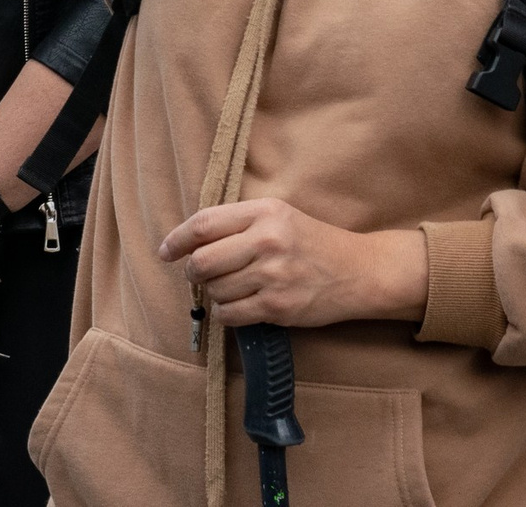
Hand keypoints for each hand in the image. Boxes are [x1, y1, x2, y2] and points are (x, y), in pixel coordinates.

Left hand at [159, 198, 426, 330]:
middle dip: (193, 272)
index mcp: (266, 211)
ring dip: (215, 294)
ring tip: (234, 288)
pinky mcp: (278, 307)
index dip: (177, 239)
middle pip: (202, 261)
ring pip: (215, 291)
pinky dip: (227, 314)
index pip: (204, 224)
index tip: (166, 251)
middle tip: (201, 275)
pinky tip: (240, 305)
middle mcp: (268, 240)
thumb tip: (188, 243)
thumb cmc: (313, 242)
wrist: (359, 271)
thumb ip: (239, 223)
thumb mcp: (281, 216)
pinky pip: (230, 315)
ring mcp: (274, 275)